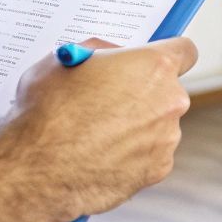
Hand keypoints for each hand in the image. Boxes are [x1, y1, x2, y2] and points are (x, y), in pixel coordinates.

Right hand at [0, 38, 197, 221]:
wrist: (37, 168)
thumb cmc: (48, 109)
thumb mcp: (65, 60)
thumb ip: (100, 53)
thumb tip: (111, 59)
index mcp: (154, 66)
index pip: (184, 51)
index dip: (167, 55)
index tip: (151, 64)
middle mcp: (171, 101)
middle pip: (168, 91)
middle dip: (143, 93)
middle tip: (110, 101)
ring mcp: (167, 138)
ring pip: (158, 125)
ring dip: (137, 126)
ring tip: (97, 134)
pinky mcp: (157, 170)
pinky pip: (150, 155)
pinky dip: (131, 155)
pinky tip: (101, 156)